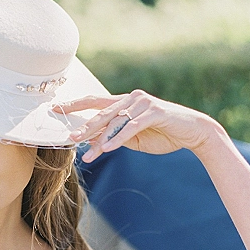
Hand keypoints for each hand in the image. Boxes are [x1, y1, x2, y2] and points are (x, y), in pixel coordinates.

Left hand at [55, 90, 221, 162]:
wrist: (193, 133)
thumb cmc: (162, 134)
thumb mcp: (134, 139)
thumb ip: (115, 138)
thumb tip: (93, 145)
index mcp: (124, 103)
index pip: (95, 102)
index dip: (75, 105)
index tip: (55, 109)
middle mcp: (132, 98)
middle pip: (102, 112)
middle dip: (85, 126)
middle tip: (70, 137)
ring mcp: (143, 103)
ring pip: (116, 120)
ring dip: (101, 137)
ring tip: (87, 150)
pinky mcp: (155, 112)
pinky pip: (132, 127)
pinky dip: (119, 138)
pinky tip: (108, 148)